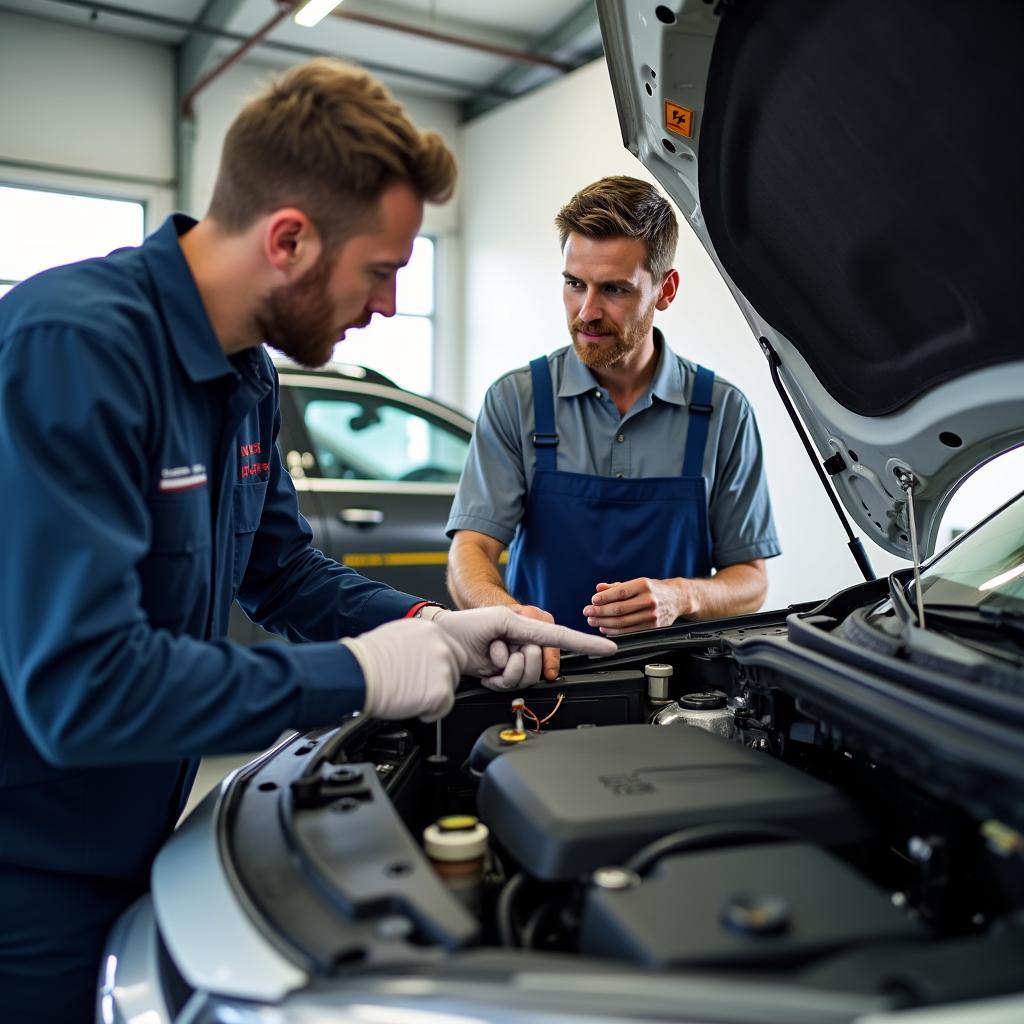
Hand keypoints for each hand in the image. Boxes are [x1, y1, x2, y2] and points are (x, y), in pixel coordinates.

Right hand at [342, 618, 467, 721]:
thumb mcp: (396, 636)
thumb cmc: (367, 659)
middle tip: (419, 688)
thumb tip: (421, 654)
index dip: (441, 666)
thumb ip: (417, 643)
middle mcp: (441, 646)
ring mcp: (443, 668)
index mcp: (430, 630)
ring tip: (410, 696)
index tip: (430, 674)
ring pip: (450, 688)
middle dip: (441, 681)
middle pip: (455, 669)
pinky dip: (431, 712)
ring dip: (434, 696)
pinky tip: (413, 706)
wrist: (357, 674)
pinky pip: (444, 707)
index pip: (452, 650)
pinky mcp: (440, 691)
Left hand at [422, 606, 616, 690]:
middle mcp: (528, 647)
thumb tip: (542, 646)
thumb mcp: (503, 620)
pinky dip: (495, 677)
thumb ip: (529, 632)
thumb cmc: (470, 624)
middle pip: (540, 664)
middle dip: (517, 657)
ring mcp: (517, 664)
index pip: (563, 638)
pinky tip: (487, 668)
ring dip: (504, 667)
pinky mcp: (505, 678)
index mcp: (532, 628)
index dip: (587, 645)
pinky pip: (511, 686)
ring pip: (526, 677)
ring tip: (492, 654)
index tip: (610, 649)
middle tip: (499, 646)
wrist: (445, 640)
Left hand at [583, 577, 694, 635]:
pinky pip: (629, 631)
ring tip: (592, 620)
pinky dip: (614, 631)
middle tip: (587, 612)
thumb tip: (599, 588)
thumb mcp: (637, 582)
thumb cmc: (653, 589)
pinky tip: (604, 628)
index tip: (592, 600)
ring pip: (623, 622)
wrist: (676, 599)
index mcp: (644, 585)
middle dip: (600, 612)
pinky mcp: (653, 627)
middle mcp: (649, 600)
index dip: (604, 598)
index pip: (620, 592)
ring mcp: (652, 615)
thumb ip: (616, 586)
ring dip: (604, 623)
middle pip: (619, 609)